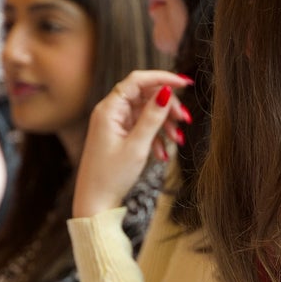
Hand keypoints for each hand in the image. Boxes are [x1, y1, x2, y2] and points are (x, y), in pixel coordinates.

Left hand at [72, 70, 191, 219]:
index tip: (185, 83)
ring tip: (177, 140)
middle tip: (185, 121)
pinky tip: (164, 154)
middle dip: (167, 106)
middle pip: (145, 95)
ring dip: (164, 123)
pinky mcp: (119, 136)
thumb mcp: (137, 146)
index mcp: (109, 110)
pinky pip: (142, 127)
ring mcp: (114, 124)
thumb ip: (152, 117)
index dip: (162, 77)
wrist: (94, 204)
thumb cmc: (111, 177)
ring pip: (146, 112)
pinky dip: (155, 136)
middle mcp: (110, 112)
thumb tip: (166, 91)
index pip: (137, 80)